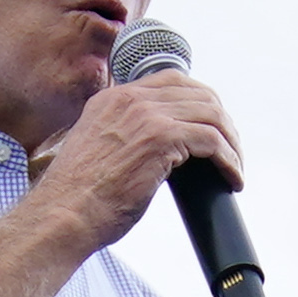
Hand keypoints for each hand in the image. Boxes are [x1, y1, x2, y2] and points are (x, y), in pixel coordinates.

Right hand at [26, 62, 244, 259]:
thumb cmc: (78, 200)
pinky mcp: (161, 138)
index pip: (171, 82)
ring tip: (234, 167)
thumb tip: (158, 154)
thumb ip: (124, 139)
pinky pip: (212, 141)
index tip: (211, 128)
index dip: (200, 103)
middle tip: (230, 150)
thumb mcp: (100, 153)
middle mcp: (130, 98)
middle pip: (198, 93)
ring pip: (210, 115)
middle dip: (221, 122)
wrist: (63, 214)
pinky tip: (232, 178)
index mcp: (113, 98)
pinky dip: (228, 160)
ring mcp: (146, 115)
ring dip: (230, 143)